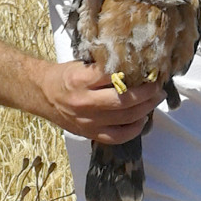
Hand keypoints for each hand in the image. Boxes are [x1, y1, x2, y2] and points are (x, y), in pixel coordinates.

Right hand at [39, 61, 165, 143]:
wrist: (43, 95)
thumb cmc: (65, 76)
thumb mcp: (82, 64)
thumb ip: (105, 67)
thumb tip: (136, 63)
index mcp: (81, 79)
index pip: (115, 75)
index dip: (137, 72)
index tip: (150, 68)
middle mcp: (84, 101)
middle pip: (125, 99)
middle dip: (147, 92)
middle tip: (158, 86)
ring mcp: (88, 121)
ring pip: (125, 118)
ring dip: (146, 108)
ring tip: (155, 99)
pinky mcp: (90, 134)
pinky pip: (118, 136)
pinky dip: (134, 129)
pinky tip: (142, 119)